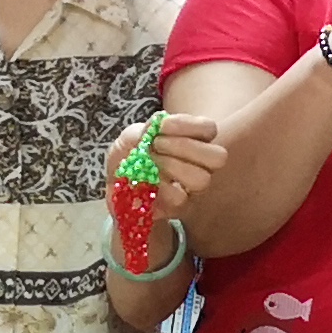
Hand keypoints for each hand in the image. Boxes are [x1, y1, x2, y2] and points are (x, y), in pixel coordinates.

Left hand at [104, 111, 226, 222]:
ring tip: (150, 162)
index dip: (187, 125)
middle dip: (184, 147)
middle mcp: (200, 163)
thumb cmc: (129, 155)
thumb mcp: (134, 134)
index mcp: (195, 139)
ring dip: (173, 166)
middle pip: (217, 157)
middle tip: (156, 145)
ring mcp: (193, 188)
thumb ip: (149, 128)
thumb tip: (160, 125)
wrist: (114, 184)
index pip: (209, 129)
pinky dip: (160, 187)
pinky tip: (146, 182)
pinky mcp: (180, 208)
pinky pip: (180, 198)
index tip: (160, 126)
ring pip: (202, 179)